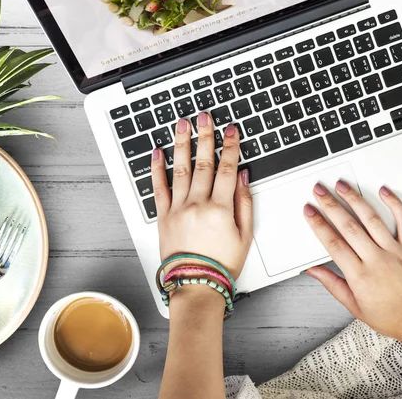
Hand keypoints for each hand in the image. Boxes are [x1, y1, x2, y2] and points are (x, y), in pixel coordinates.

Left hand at [151, 113, 252, 279]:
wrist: (195, 285)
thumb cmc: (221, 264)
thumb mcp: (244, 235)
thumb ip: (244, 202)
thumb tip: (242, 176)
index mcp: (220, 208)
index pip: (227, 168)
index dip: (231, 146)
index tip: (231, 130)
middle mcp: (198, 204)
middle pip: (203, 162)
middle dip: (205, 136)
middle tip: (204, 116)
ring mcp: (178, 208)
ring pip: (180, 169)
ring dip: (181, 144)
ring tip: (181, 125)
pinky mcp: (163, 216)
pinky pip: (158, 188)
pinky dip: (156, 169)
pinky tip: (157, 153)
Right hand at [304, 181, 401, 344]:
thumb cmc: (393, 318)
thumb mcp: (355, 306)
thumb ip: (332, 284)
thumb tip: (313, 271)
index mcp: (360, 276)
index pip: (333, 243)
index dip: (318, 224)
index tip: (309, 211)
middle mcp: (377, 260)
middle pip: (349, 226)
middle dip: (331, 205)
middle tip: (320, 191)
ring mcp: (396, 252)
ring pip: (371, 219)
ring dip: (355, 199)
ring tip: (343, 186)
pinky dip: (394, 204)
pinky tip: (384, 192)